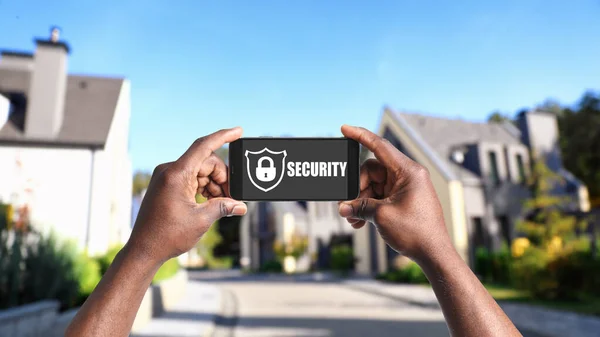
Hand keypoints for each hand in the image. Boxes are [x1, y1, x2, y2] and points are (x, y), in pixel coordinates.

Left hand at [128, 127, 246, 263]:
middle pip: (206, 162)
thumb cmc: (167, 236)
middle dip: (222, 177)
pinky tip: (210, 201)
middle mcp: (169, 171)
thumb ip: (223, 207)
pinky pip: (191, 178)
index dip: (223, 137)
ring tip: (221, 203)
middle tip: (231, 198)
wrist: (143, 250)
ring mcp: (166, 177)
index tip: (239, 131)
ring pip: (200, 171)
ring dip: (214, 184)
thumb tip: (241, 206)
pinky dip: (204, 187)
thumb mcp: (201, 220)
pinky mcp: (166, 185)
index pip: (203, 146)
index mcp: (176, 174)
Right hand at [338, 125, 451, 261]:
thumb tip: (343, 206)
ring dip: (360, 201)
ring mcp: (405, 188)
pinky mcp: (402, 200)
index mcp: (408, 171)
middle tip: (346, 205)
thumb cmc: (416, 232)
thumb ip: (359, 207)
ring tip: (352, 219)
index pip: (380, 146)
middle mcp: (408, 176)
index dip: (360, 136)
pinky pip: (379, 197)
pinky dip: (368, 207)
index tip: (344, 129)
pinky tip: (359, 222)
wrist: (434, 254)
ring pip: (373, 186)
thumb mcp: (382, 216)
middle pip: (371, 171)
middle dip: (356, 188)